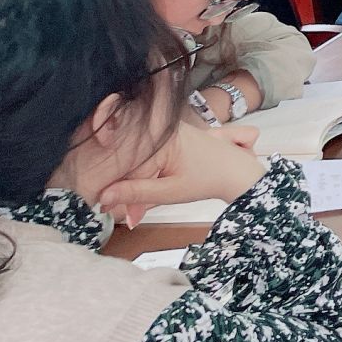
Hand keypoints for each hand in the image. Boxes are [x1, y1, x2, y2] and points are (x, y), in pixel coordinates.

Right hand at [100, 120, 264, 226]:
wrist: (236, 171)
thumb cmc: (208, 180)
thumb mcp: (171, 191)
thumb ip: (137, 193)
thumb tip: (105, 196)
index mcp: (162, 138)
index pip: (130, 168)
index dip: (120, 192)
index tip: (108, 210)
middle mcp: (162, 129)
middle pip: (132, 162)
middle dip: (126, 189)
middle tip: (123, 212)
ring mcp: (166, 131)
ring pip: (138, 160)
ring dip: (134, 183)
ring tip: (135, 207)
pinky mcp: (168, 136)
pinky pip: (147, 156)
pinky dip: (143, 174)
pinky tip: (143, 189)